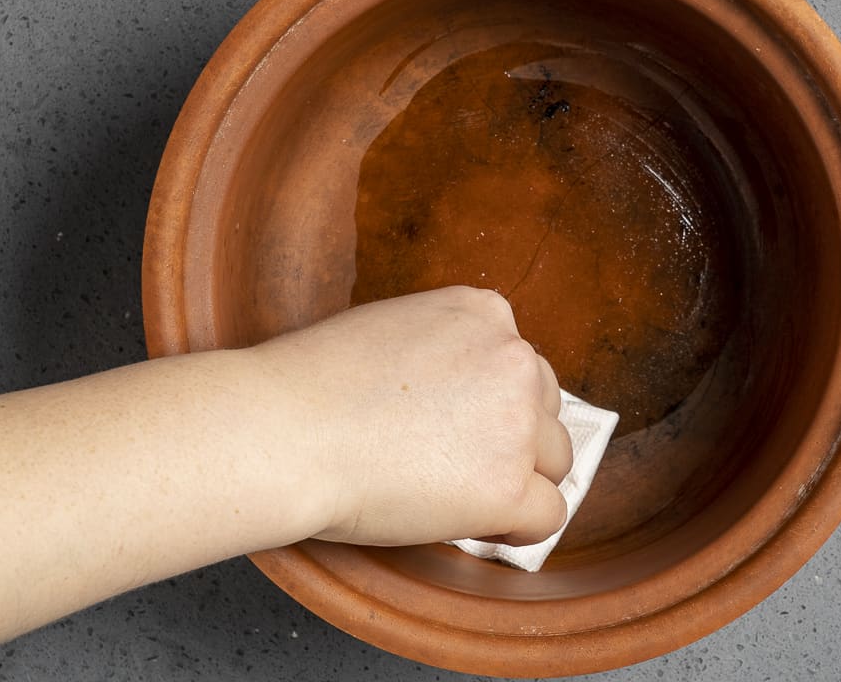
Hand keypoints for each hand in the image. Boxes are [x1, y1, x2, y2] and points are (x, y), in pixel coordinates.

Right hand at [247, 286, 572, 546]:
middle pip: (546, 409)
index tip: (458, 423)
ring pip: (556, 461)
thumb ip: (442, 350)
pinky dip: (518, 528)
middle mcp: (513, 359)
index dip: (491, 401)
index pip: (520, 363)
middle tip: (455, 460)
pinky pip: (547, 516)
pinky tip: (478, 524)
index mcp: (483, 312)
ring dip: (519, 479)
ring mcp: (516, 424)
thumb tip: (460, 397)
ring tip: (457, 492)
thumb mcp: (390, 329)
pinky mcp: (507, 487)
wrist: (284, 432)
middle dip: (512, 437)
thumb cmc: (311, 386)